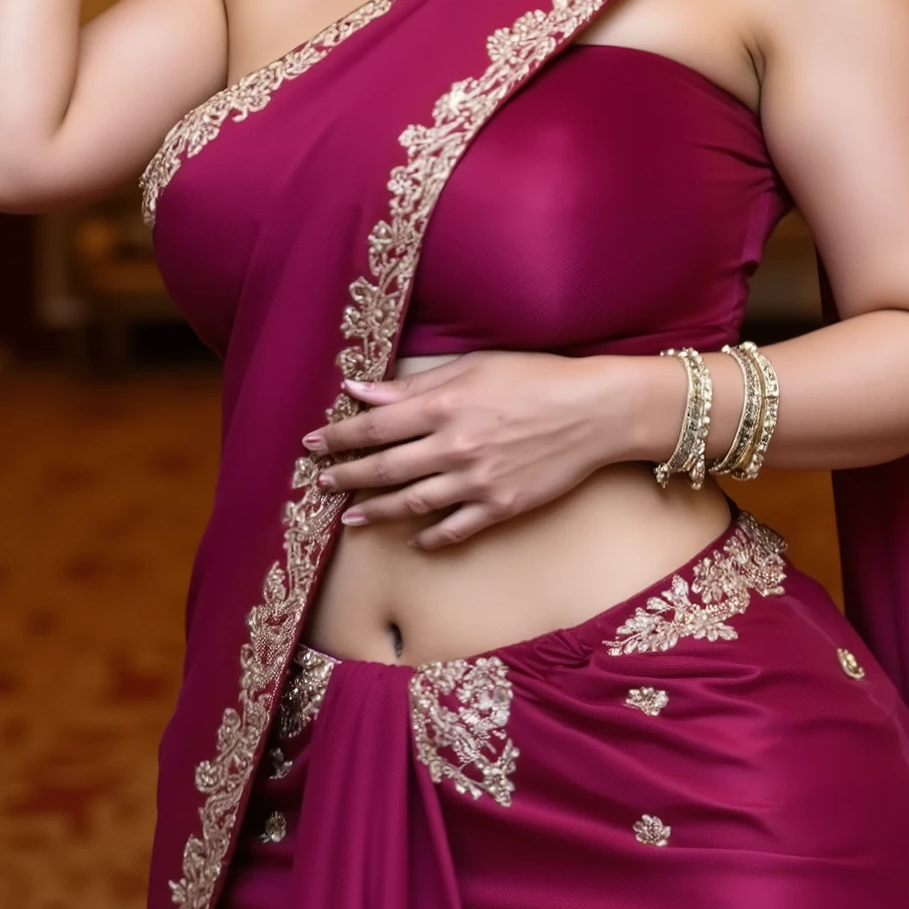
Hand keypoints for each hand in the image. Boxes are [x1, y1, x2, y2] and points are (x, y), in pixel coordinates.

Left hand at [305, 352, 625, 551]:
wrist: (595, 412)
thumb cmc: (536, 377)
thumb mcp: (473, 367)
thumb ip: (415, 386)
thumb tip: (362, 391)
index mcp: (444, 407)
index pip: (375, 426)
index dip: (339, 437)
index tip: (313, 443)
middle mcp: (454, 447)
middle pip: (384, 469)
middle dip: (346, 477)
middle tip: (322, 484)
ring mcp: (476, 482)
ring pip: (410, 504)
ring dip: (375, 512)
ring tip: (351, 519)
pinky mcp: (500, 507)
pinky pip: (454, 529)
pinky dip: (429, 537)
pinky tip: (413, 540)